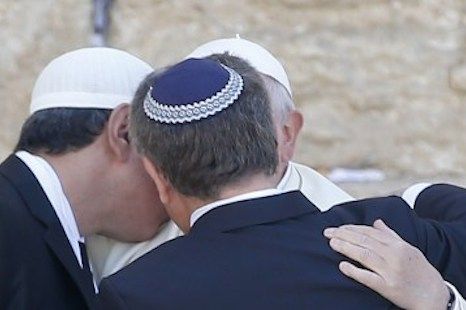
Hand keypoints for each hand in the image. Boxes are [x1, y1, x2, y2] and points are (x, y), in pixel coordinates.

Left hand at [323, 219, 449, 309]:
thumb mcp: (408, 249)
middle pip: (364, 241)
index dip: (352, 229)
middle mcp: (394, 256)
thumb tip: (376, 222)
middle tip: (328, 233)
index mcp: (398, 245)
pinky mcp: (388, 287)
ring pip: (364, 255)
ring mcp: (391, 271)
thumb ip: (390, 235)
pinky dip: (354, 271)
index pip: (370, 232)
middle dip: (344, 235)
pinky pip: (368, 278)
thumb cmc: (420, 271)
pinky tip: (342, 265)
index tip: (338, 228)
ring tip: (332, 243)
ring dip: (346, 248)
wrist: (434, 295)